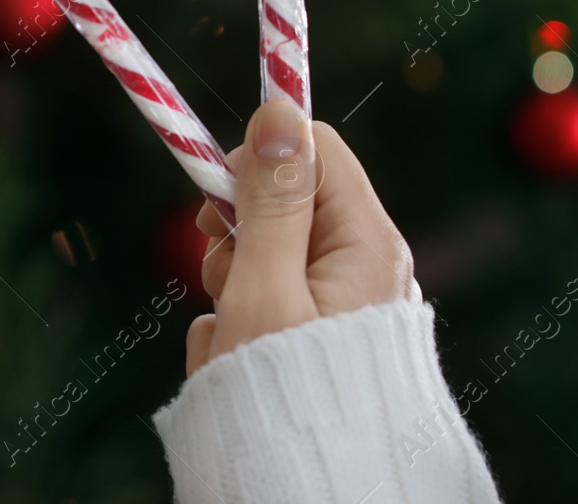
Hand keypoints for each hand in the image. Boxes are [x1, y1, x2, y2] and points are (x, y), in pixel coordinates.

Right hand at [185, 100, 419, 375]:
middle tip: (225, 281)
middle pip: (281, 207)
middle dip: (237, 242)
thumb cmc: (292, 398)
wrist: (314, 496)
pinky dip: (238, 336)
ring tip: (235, 347)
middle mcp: (363, 269)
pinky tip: (241, 373)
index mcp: (367, 243)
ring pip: (260, 264)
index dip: (258, 158)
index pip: (314, 150)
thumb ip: (269, 202)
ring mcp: (339, 309)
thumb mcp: (266, 289)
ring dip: (229, 298)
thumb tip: (277, 111)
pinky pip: (261, 312)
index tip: (211, 190)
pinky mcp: (317, 345)